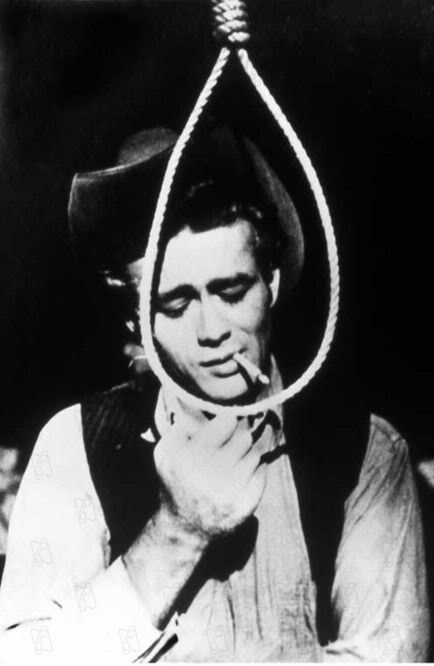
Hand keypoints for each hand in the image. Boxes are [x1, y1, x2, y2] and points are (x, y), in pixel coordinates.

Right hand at [154, 414, 266, 543]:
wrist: (185, 526)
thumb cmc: (175, 482)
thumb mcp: (165, 452)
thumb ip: (180, 426)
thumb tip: (200, 405)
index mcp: (191, 457)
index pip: (227, 422)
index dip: (227, 420)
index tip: (226, 423)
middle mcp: (212, 473)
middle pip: (244, 436)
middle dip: (239, 435)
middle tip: (233, 439)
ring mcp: (233, 490)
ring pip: (254, 453)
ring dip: (246, 452)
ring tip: (235, 458)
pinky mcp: (248, 502)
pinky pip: (261, 471)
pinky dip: (254, 469)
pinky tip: (242, 473)